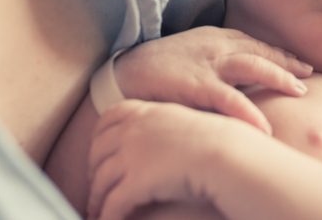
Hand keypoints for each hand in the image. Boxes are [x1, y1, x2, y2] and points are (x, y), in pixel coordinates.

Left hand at [88, 100, 250, 219]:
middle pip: (98, 151)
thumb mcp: (186, 122)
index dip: (98, 138)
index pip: (108, 119)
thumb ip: (167, 126)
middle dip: (93, 171)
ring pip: (101, 181)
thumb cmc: (219, 142)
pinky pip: (113, 204)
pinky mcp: (135, 182)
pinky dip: (108, 215)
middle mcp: (133, 130)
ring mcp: (131, 155)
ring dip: (96, 199)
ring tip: (97, 211)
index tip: (97, 152)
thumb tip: (163, 141)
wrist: (228, 154)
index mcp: (146, 112)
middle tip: (95, 186)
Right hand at [113, 26, 311, 133]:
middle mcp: (213, 45)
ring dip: (278, 77)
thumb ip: (213, 60)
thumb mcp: (189, 54)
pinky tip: (265, 125)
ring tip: (299, 91)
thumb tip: (238, 78)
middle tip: (308, 75)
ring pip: (252, 66)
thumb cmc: (155, 68)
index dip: (277, 53)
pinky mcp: (194, 85)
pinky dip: (249, 111)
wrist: (120, 73)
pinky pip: (229, 99)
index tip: (299, 63)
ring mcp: (205, 64)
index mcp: (212, 37)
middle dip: (286, 62)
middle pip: (259, 50)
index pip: (253, 43)